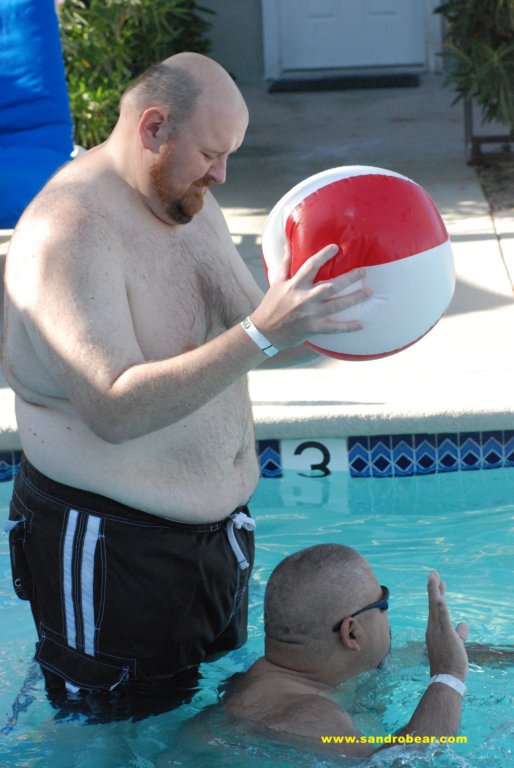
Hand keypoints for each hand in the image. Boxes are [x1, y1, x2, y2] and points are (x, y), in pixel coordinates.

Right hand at [251, 243, 370, 349]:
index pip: (311, 266)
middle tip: (364, 272)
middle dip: (349, 278)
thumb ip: (285, 263)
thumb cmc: (271, 305)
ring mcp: (309, 314)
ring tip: (369, 292)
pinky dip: (348, 327)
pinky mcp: (313, 329)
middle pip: (331, 286)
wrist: (264, 332)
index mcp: (295, 285)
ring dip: (354, 298)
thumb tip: (286, 244)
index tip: (336, 248)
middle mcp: (304, 298)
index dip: (324, 255)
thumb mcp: (276, 282)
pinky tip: (362, 324)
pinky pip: (334, 328)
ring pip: (336, 305)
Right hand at [425, 570, 468, 681]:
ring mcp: (438, 630)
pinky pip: (442, 617)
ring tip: (434, 577)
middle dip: (433, 587)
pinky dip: (441, 606)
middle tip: (433, 573)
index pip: (436, 608)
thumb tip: (464, 625)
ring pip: (435, 606)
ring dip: (434, 590)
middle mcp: (433, 627)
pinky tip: (440, 596)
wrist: (446, 678)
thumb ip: (459, 633)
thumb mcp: (456, 644)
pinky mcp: (445, 633)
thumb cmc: (450, 663)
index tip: (438, 583)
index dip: (437, 594)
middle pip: (433, 603)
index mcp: (435, 629)